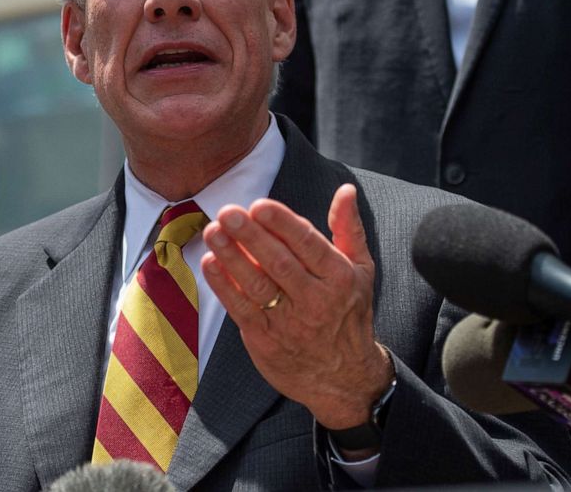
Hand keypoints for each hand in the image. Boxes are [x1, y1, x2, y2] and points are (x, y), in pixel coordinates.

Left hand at [201, 184, 393, 434]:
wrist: (343, 379)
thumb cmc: (348, 313)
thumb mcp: (360, 270)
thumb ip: (348, 229)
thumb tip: (345, 191)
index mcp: (340, 278)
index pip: (309, 245)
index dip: (283, 224)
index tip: (260, 205)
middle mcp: (316, 300)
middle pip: (279, 264)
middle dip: (252, 236)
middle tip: (228, 212)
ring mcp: (289, 322)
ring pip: (257, 285)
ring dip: (232, 257)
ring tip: (214, 232)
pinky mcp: (265, 339)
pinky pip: (241, 308)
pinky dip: (224, 286)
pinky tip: (210, 263)